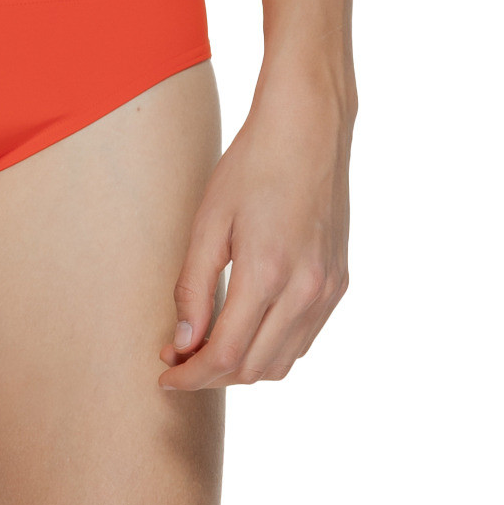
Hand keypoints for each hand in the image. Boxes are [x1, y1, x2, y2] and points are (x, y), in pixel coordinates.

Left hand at [161, 69, 353, 388]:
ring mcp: (327, 290)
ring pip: (281, 363)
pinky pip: (302, 341)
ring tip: (209, 348)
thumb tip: (183, 345)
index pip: (225, 355)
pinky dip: (270, 350)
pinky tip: (245, 331)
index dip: (191, 376)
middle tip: (180, 360)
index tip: (165, 376)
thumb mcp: (207, 224)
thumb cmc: (252, 167)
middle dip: (211, 376)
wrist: (310, 128)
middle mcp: (305, 290)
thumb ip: (192, 289)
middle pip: (252, 369)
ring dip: (242, 369)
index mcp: (268, 273)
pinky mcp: (338, 284)